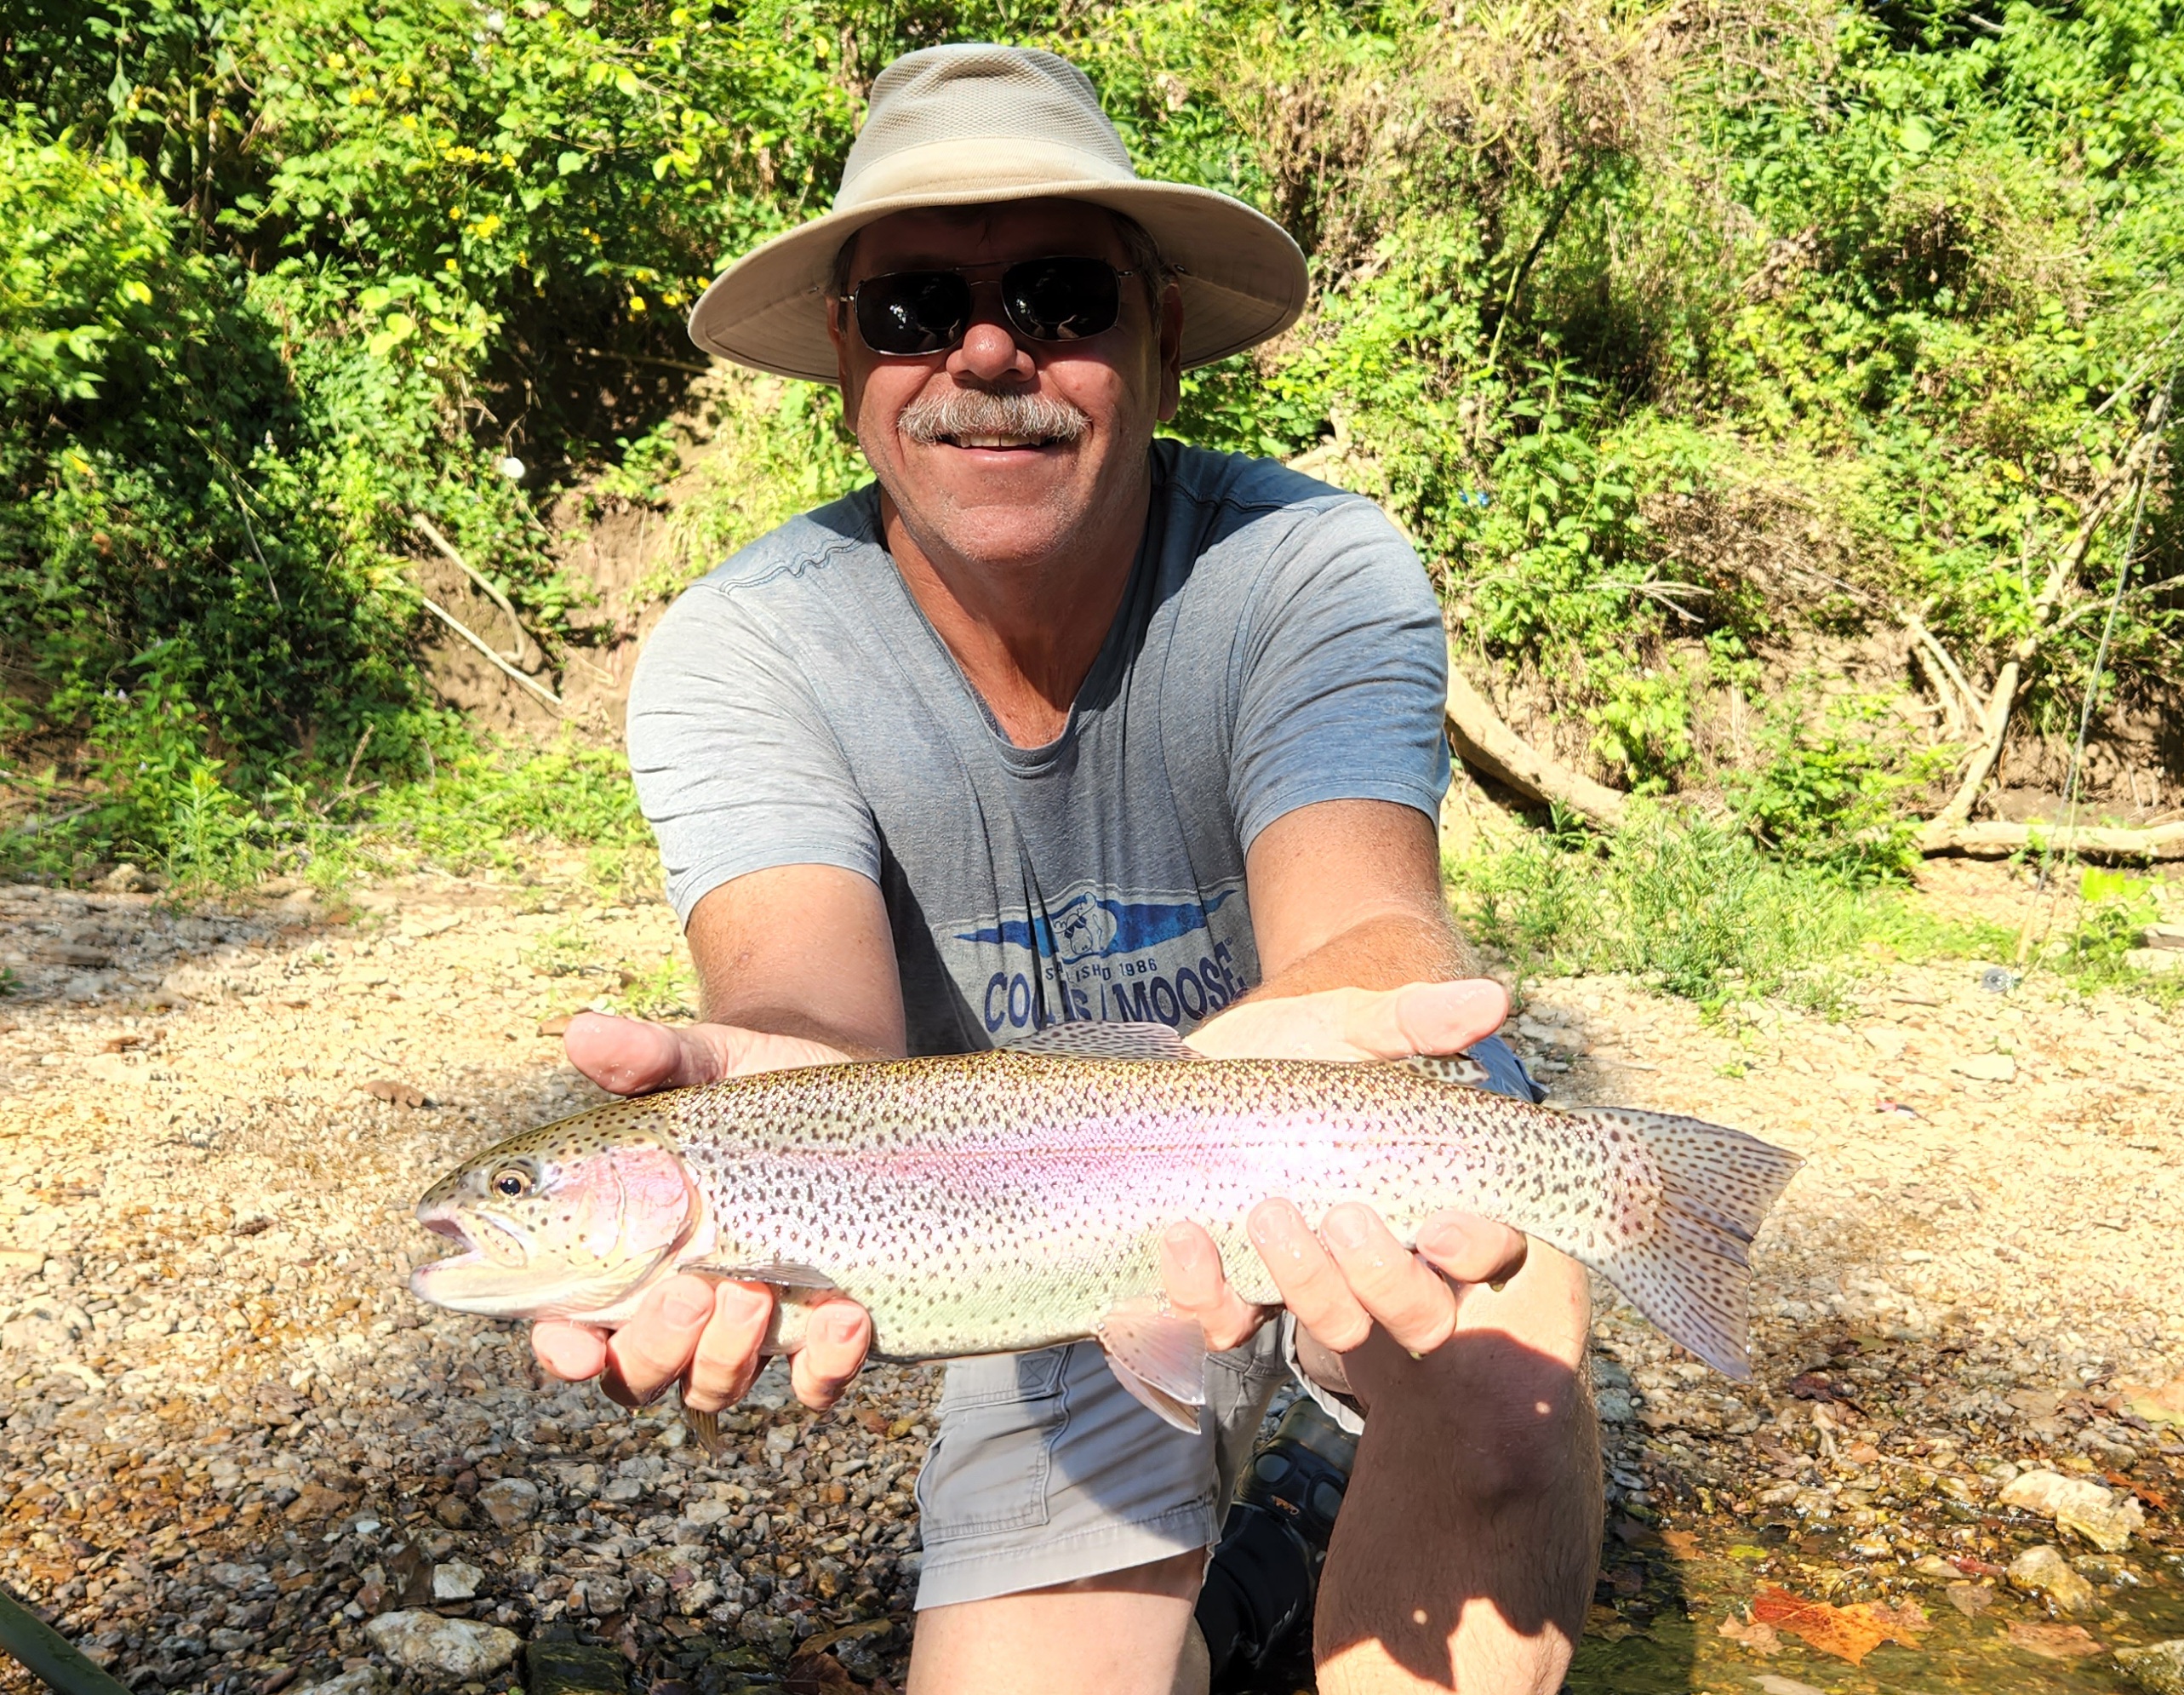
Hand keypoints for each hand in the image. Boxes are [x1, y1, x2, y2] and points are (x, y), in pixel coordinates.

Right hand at [531, 1010, 874, 1412]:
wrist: (837, 1082)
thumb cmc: (743, 1080)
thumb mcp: (698, 1062)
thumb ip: (644, 1059)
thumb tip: (582, 1031)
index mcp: (617, 1255)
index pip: (568, 1327)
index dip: (562, 1349)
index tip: (575, 1344)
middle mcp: (674, 1305)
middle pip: (638, 1372)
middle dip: (655, 1347)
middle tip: (688, 1290)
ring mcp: (748, 1327)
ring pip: (715, 1385)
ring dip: (728, 1356)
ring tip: (757, 1290)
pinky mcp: (820, 1330)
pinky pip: (817, 1381)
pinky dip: (827, 1364)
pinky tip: (845, 1315)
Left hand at [1162, 978, 1526, 1356]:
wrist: (1207, 1059)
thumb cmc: (1300, 1045)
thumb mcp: (1351, 1024)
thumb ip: (1416, 1018)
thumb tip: (1492, 998)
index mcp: (1431, 1197)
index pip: (1486, 1252)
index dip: (1475, 1252)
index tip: (1440, 1228)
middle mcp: (1381, 1256)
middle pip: (1420, 1316)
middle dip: (1386, 1281)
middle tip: (1345, 1218)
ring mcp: (1309, 1277)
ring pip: (1336, 1327)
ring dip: (1306, 1285)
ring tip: (1265, 1212)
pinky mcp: (1234, 1286)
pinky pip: (1228, 1324)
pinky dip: (1205, 1295)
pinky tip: (1184, 1237)